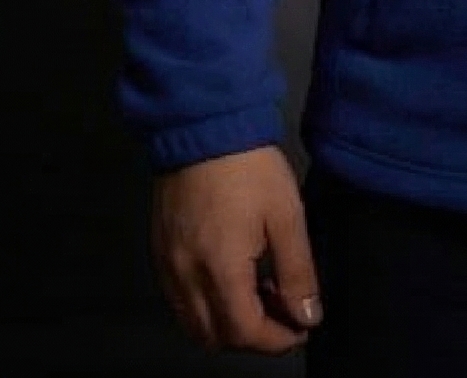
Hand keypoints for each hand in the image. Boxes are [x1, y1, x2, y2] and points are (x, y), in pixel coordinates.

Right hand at [150, 144, 321, 352]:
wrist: (203, 125)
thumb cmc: (251, 168)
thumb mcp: (286, 215)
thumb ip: (298, 272)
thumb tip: (308, 317)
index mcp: (219, 271)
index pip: (245, 333)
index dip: (276, 340)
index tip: (302, 327)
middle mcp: (185, 279)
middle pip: (216, 337)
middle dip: (253, 335)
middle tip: (283, 308)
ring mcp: (167, 267)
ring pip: (194, 324)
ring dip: (227, 323)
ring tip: (259, 291)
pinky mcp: (158, 252)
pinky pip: (180, 301)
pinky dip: (206, 306)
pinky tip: (231, 277)